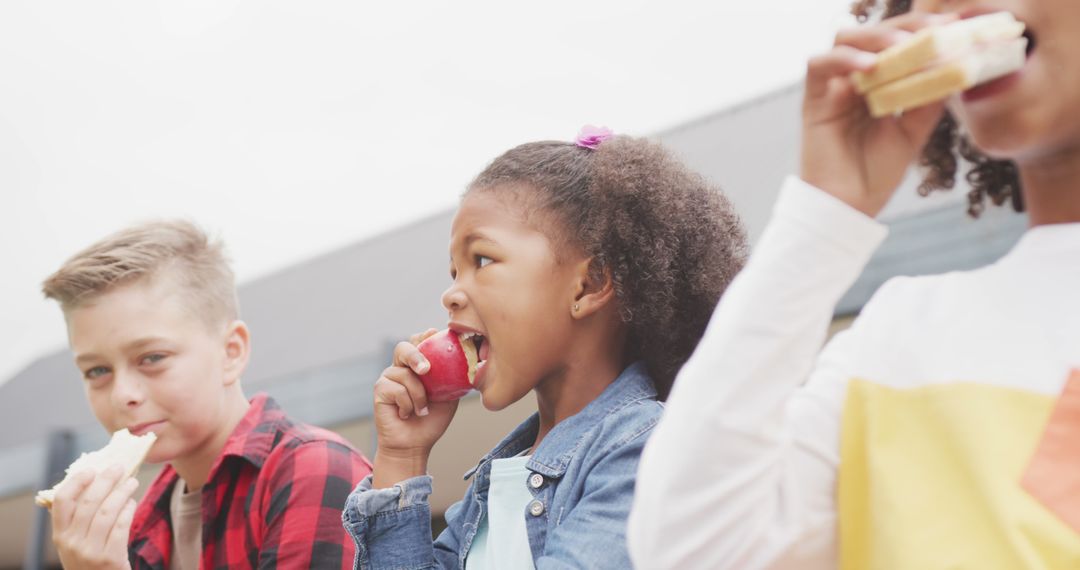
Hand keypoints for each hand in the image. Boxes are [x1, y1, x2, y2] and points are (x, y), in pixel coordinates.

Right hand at [50, 465, 137, 569]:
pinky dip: (128, 511)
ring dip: (122, 492)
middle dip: (106, 481)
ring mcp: (90, 552)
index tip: (91, 469)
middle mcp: (71, 543)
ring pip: (107, 512)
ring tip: (132, 482)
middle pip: (89, 502)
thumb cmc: (89, 560)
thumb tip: (94, 482)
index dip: (76, 482)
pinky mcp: (110, 558)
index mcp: (60, 535)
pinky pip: (121, 527)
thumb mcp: (74, 543)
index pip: (62, 501)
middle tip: (119, 467)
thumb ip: (77, 519)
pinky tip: (132, 503)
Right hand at [371, 328, 458, 487]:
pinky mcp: (380, 390)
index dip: (424, 336)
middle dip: (415, 354)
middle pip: (403, 347)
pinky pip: (396, 389)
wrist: (415, 444)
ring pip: (403, 374)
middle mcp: (401, 368)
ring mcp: (388, 378)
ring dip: (418, 395)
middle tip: (426, 369)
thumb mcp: (449, 395)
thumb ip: (453, 376)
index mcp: (417, 365)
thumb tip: (472, 361)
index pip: (418, 341)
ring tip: (422, 410)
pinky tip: (407, 414)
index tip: (432, 334)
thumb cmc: (432, 419)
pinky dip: (407, 404)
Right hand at [801, 11, 957, 217]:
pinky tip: (870, 66)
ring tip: (901, 48)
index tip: (952, 25)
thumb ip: (929, 97)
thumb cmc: (878, 172)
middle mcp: (853, 79)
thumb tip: (953, 64)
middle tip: (933, 29)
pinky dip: (844, 59)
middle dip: (904, 26)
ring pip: (845, 39)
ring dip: (874, 37)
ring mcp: (832, 87)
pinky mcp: (813, 100)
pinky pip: (819, 65)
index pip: (897, 41)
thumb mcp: (915, 130)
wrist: (850, 205)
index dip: (922, 28)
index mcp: (878, 83)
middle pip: (873, 32)